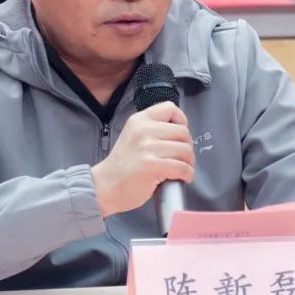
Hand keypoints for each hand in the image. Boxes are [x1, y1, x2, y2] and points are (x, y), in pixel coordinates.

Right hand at [91, 101, 194, 216]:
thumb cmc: (122, 165)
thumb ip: (153, 130)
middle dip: (188, 147)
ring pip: (185, 150)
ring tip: (182, 169)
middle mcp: (144, 130)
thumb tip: (181, 134)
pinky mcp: (153, 166)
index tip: (180, 136)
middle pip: (183, 132)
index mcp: (139, 120)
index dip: (182, 121)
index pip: (170, 108)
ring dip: (189, 162)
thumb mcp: (133, 136)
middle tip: (182, 158)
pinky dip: (187, 174)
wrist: (105, 186)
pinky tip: (183, 178)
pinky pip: (182, 167)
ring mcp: (148, 148)